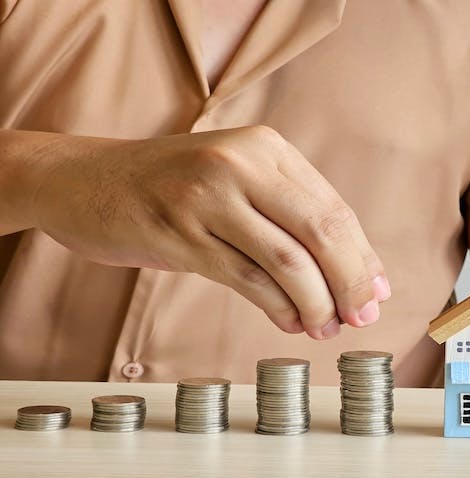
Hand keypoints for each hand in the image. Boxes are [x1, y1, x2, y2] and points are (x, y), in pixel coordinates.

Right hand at [31, 125, 388, 338]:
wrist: (82, 180)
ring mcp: (205, 197)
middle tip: (362, 317)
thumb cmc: (172, 188)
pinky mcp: (177, 232)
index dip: (363, 257)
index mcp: (266, 148)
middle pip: (321, 231)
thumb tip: (358, 275)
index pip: (334, 209)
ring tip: (325, 327)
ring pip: (286, 260)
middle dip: (351, 282)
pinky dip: (277, 307)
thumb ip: (291, 217)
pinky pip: (245, 278)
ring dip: (316, 302)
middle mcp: (239, 163)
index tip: (378, 292)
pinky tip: (290, 323)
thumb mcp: (237, 182)